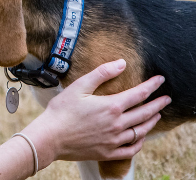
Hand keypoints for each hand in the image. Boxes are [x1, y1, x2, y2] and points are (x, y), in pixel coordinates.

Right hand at [22, 59, 170, 167]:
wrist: (50, 137)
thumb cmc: (62, 110)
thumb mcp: (79, 86)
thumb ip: (101, 74)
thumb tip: (121, 63)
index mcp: (111, 106)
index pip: (139, 94)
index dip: (152, 85)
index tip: (160, 80)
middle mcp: (117, 124)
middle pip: (145, 113)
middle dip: (158, 104)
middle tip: (166, 99)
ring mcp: (114, 140)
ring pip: (140, 131)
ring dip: (151, 122)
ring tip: (156, 116)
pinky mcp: (108, 153)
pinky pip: (131, 149)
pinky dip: (140, 142)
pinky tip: (141, 137)